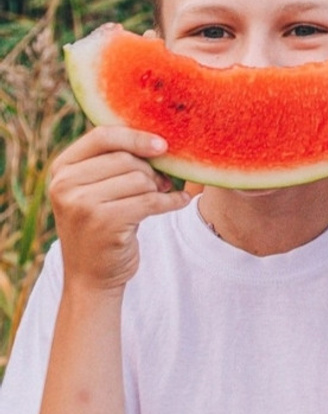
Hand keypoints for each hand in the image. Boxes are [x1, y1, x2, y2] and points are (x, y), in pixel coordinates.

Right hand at [48, 125, 189, 292]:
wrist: (91, 276)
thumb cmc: (100, 226)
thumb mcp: (93, 190)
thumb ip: (111, 163)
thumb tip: (159, 137)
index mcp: (61, 170)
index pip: (102, 136)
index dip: (135, 137)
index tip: (163, 144)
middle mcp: (65, 184)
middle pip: (126, 159)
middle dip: (151, 170)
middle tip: (162, 182)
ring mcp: (82, 204)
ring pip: (140, 179)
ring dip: (158, 188)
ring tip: (160, 196)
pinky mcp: (104, 222)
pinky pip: (151, 200)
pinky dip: (171, 201)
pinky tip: (180, 201)